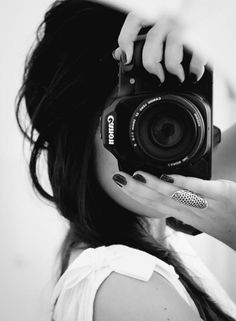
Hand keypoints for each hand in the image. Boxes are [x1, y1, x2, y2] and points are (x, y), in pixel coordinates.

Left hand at [112, 12, 206, 82]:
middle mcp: (171, 17)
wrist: (221, 4)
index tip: (125, 58)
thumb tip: (120, 53)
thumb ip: (140, 33)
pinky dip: (194, 70)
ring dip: (172, 69)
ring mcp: (188, 26)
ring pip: (172, 51)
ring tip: (176, 77)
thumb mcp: (163, 19)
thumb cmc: (190, 13)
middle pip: (152, 42)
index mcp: (159, 12)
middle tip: (157, 76)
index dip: (126, 40)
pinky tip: (193, 73)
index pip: (135, 20)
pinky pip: (196, 57)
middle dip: (151, 65)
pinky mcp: (204, 36)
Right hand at [112, 171, 235, 250]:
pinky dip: (182, 183)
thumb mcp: (202, 219)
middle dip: (135, 189)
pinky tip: (167, 177)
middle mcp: (192, 211)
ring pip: (175, 196)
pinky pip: (199, 189)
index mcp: (187, 215)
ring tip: (135, 177)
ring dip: (153, 187)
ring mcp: (206, 203)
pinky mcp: (222, 193)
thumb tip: (170, 195)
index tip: (121, 184)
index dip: (136, 195)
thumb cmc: (229, 225)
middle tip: (118, 178)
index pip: (156, 204)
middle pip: (159, 201)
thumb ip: (185, 207)